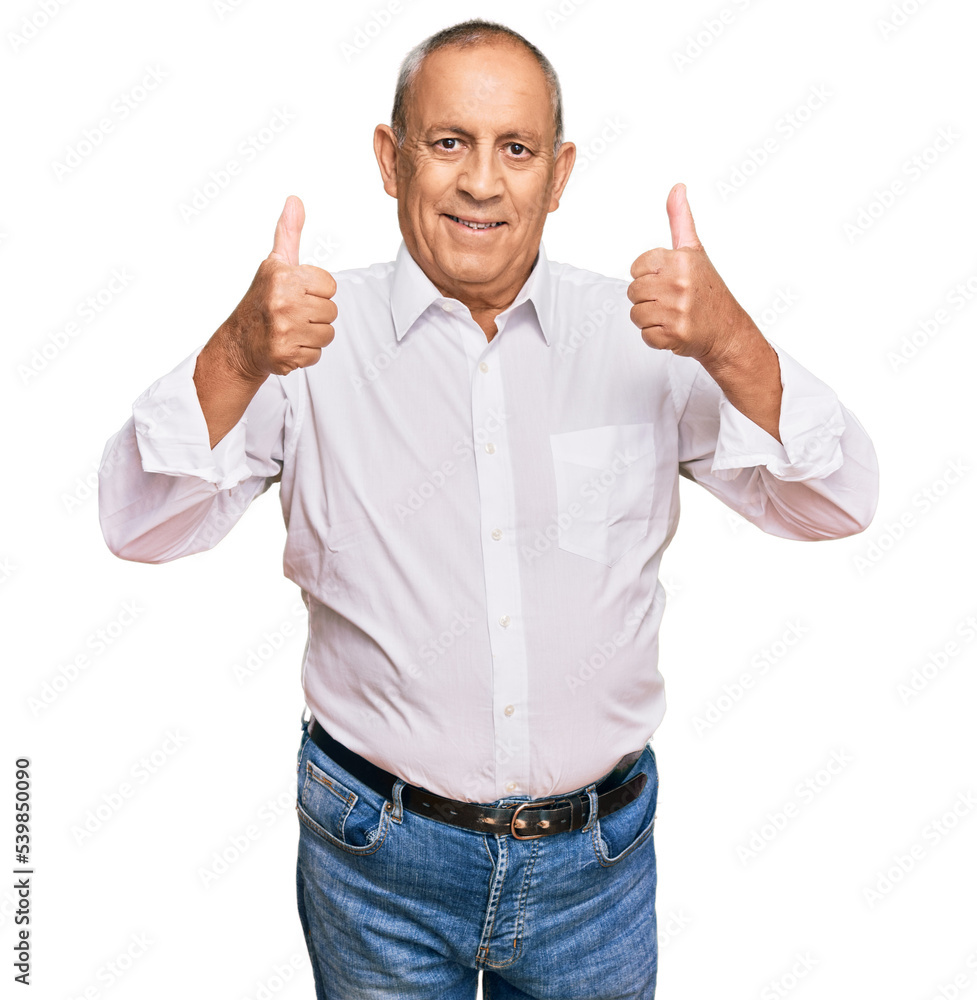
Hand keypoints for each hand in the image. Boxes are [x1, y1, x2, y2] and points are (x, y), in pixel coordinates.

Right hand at [220, 195, 337, 378]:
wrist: (239, 342)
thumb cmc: (262, 300)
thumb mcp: (275, 264)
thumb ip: (289, 233)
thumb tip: (295, 201)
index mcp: (283, 277)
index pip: (330, 286)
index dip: (317, 291)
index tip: (298, 293)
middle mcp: (282, 302)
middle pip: (331, 311)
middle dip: (316, 314)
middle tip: (293, 313)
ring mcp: (284, 330)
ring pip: (328, 334)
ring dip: (313, 335)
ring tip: (292, 329)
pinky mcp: (286, 354)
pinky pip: (316, 354)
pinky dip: (305, 353)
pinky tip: (289, 344)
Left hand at [627, 183, 755, 364]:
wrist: (727, 330)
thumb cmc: (708, 290)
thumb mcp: (695, 251)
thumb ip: (680, 220)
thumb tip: (677, 188)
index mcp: (680, 260)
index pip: (636, 267)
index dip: (647, 276)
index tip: (667, 280)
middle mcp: (679, 283)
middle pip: (633, 291)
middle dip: (647, 298)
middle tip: (670, 301)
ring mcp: (677, 310)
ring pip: (636, 314)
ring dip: (650, 319)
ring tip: (672, 315)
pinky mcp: (675, 334)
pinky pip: (645, 335)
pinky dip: (656, 337)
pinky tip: (674, 329)